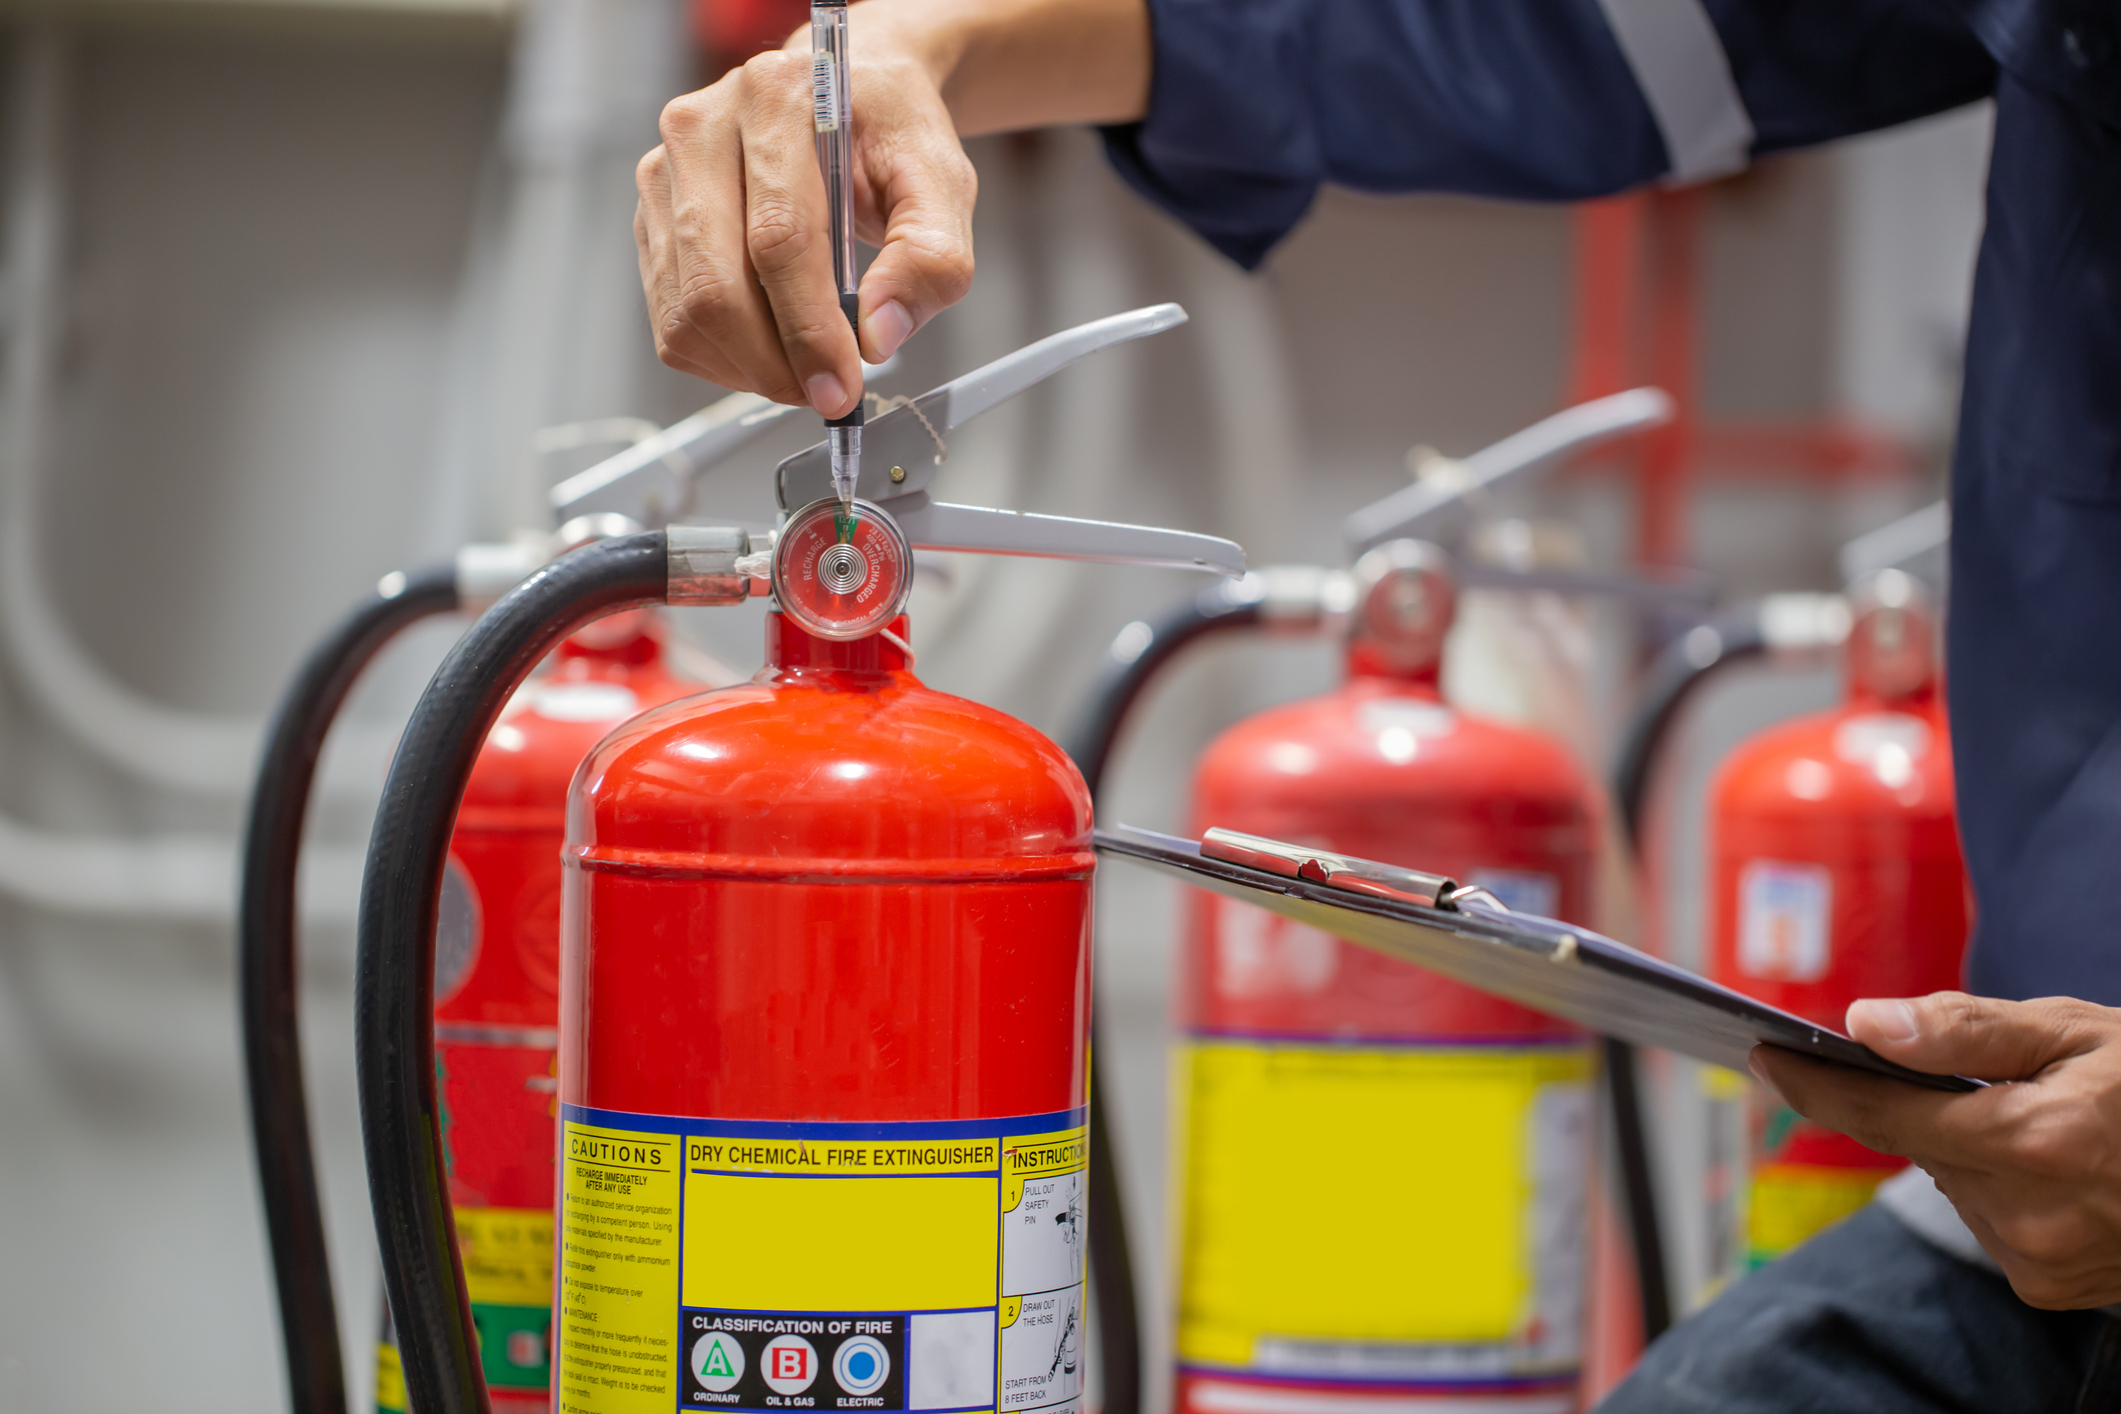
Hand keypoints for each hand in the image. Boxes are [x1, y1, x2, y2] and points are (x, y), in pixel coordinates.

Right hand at [633, 0, 1150, 412]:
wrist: (850, 98)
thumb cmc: (890, 136)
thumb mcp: (942, 184)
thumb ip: (930, 257)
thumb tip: (879, 335)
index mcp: (775, 99)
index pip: (778, 239)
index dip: (809, 330)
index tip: (843, 388)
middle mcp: (702, 128)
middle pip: (716, 285)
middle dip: (776, 364)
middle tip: (828, 392)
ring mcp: (665, 174)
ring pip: (686, 313)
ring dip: (750, 368)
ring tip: (808, 368)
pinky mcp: (653, 219)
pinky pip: (672, 320)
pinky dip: (725, 358)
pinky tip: (772, 345)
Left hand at [1752, 991, 2120, 1307]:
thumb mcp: (2075, 1032)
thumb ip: (1963, 1031)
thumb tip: (1861, 1025)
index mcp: (2033, 1140)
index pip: (1882, 1113)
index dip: (1815, 1084)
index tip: (1763, 1055)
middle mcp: (2030, 1213)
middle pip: (1916, 1147)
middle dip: (1927, 1106)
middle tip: (1990, 1079)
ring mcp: (2040, 1260)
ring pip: (1950, 1184)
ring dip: (1969, 1149)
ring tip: (2044, 1125)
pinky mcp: (2049, 1289)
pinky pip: (1986, 1221)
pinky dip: (2000, 1188)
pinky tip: (2056, 1168)